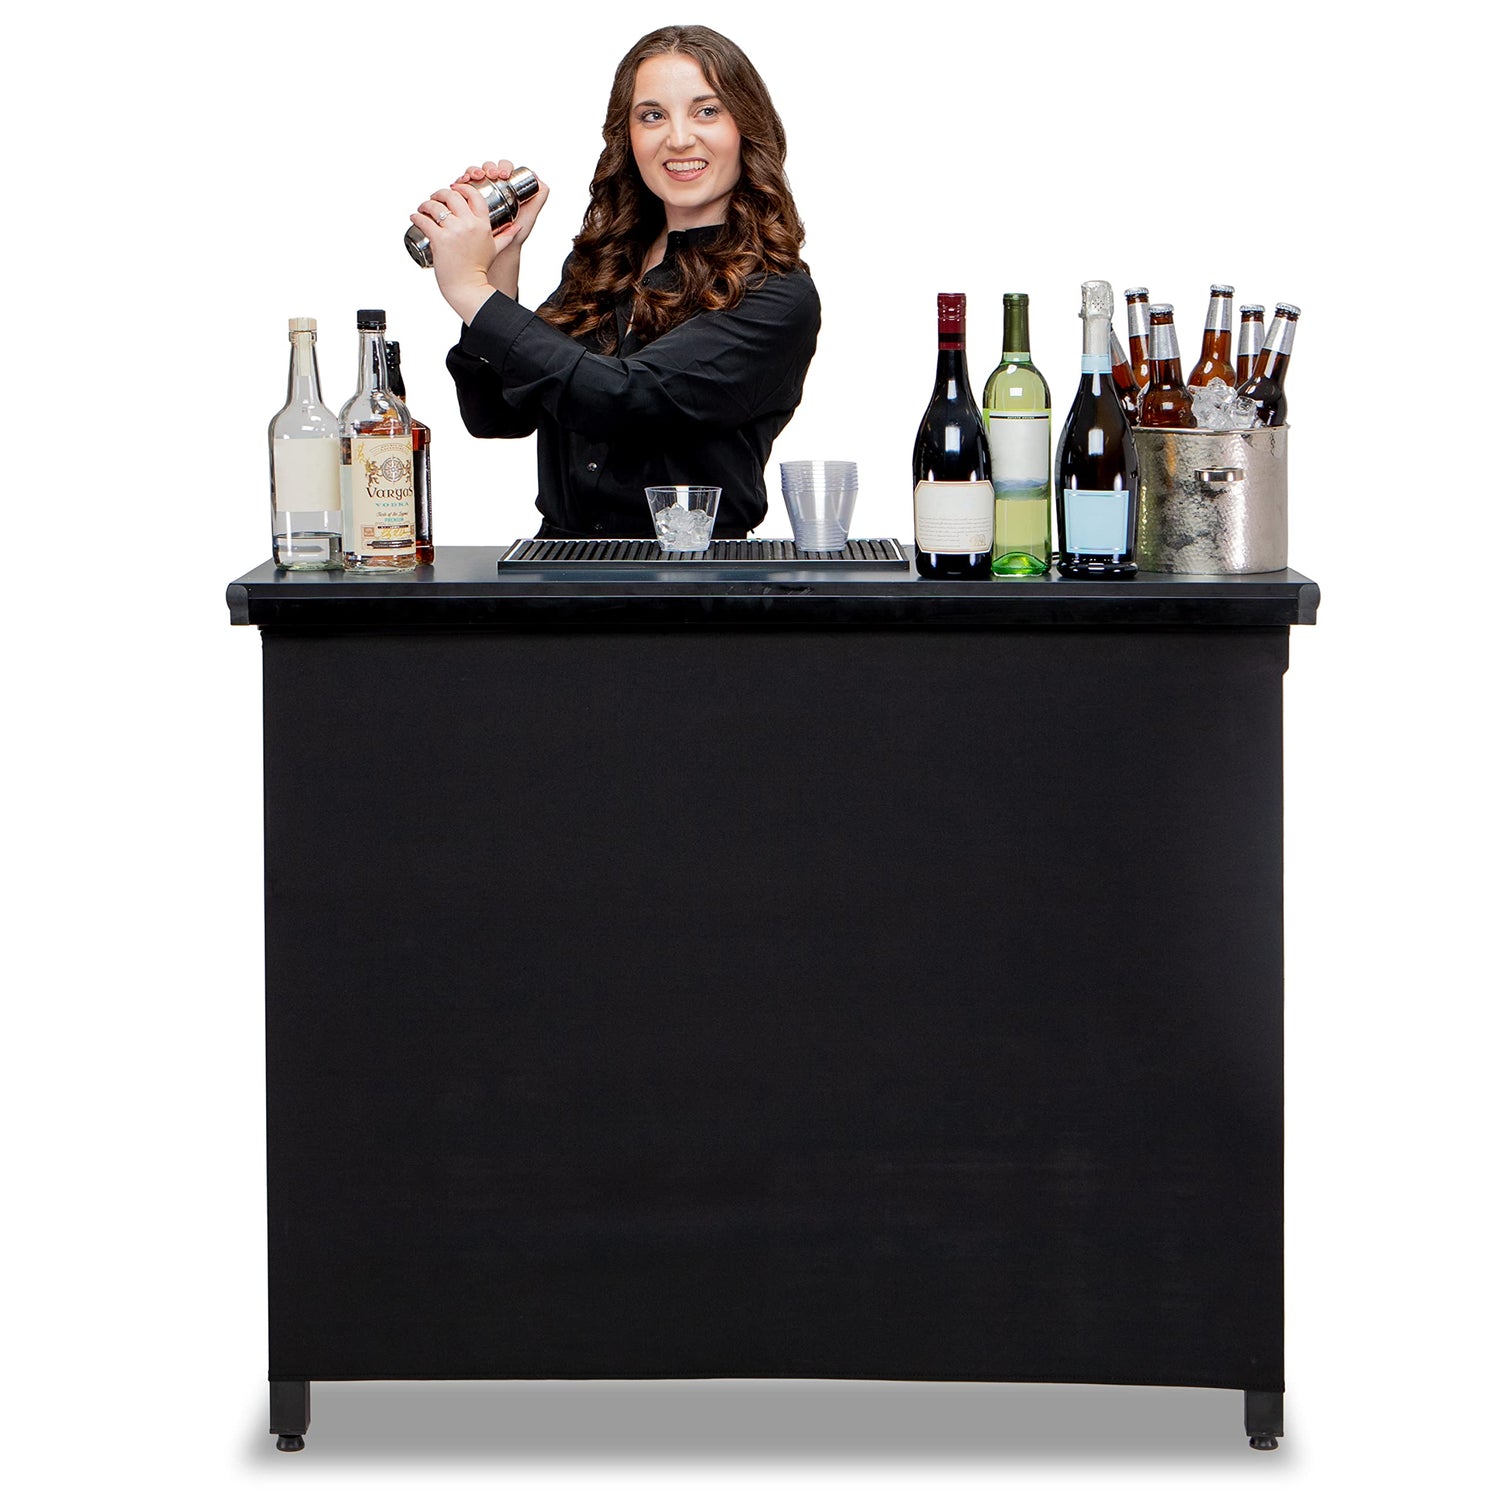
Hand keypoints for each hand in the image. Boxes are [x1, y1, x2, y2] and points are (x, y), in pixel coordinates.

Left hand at [410, 182, 503, 322]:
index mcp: (482, 224)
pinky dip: (417, 216)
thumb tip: (517, 227)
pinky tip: (415, 216)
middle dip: (440, 193)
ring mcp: (454, 231)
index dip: (462, 187)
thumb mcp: (495, 249)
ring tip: (423, 208)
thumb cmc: (479, 269)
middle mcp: (469, 225)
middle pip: (452, 195)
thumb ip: (506, 236)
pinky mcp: (440, 239)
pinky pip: (424, 221)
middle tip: (434, 198)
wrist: (468, 287)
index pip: (473, 194)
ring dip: (426, 204)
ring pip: (435, 206)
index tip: (453, 188)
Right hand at [452, 159, 549, 257]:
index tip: (504, 175)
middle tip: (492, 175)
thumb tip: (537, 177)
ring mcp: (478, 190)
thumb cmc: (515, 233)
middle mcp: (492, 186)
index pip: (504, 168)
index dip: (504, 167)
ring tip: (477, 176)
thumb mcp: (530, 214)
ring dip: (474, 170)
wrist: (498, 248)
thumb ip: (540, 197)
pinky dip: (462, 179)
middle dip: (489, 167)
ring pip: (474, 172)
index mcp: (506, 186)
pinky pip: (462, 184)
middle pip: (488, 167)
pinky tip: (463, 181)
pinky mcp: (466, 197)